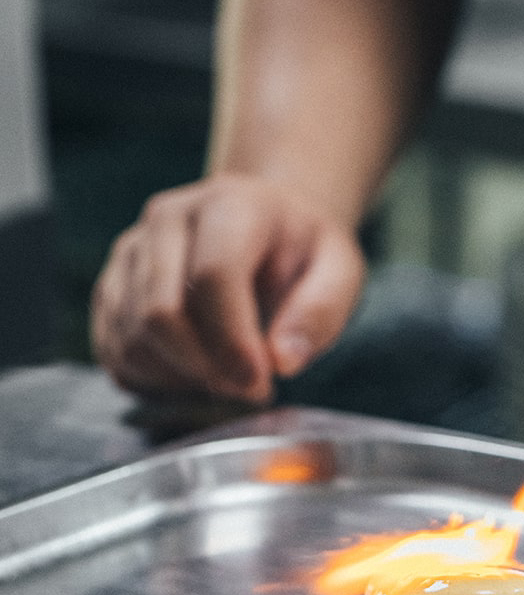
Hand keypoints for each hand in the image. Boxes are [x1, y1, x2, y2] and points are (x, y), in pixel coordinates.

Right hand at [90, 172, 365, 402]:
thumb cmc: (304, 253)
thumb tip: (283, 361)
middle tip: (251, 389)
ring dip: (181, 378)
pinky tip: (197, 378)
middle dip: (207, 367)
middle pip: (161, 312)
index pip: (212, 276)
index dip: (233, 341)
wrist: (267, 225)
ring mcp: (132, 250)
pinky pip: (115, 349)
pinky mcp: (112, 284)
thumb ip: (320, 312)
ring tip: (230, 381)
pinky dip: (153, 380)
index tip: (261, 382)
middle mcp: (168, 218)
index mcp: (230, 205)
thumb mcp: (340, 272)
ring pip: (132, 336)